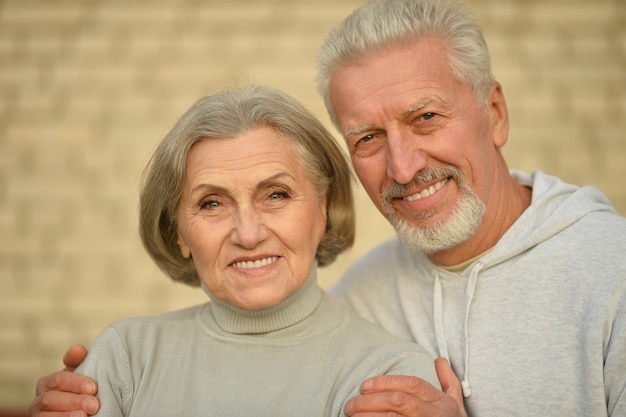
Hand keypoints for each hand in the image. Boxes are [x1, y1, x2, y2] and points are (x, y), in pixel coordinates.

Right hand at [29, 345, 99, 416]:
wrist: (80, 410)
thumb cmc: (81, 391)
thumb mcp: (81, 376)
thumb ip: (79, 361)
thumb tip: (77, 350)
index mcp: (48, 382)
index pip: (58, 379)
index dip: (76, 383)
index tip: (93, 387)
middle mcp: (39, 400)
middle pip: (51, 399)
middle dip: (74, 401)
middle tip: (94, 405)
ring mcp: (39, 415)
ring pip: (46, 415)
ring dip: (67, 415)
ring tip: (84, 415)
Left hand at [344, 358, 466, 416]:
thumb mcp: (457, 405)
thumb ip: (448, 382)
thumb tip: (439, 360)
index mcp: (442, 402)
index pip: (412, 384)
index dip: (386, 382)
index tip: (364, 385)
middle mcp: (435, 415)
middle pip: (398, 401)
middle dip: (370, 401)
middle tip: (350, 404)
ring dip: (367, 416)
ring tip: (351, 415)